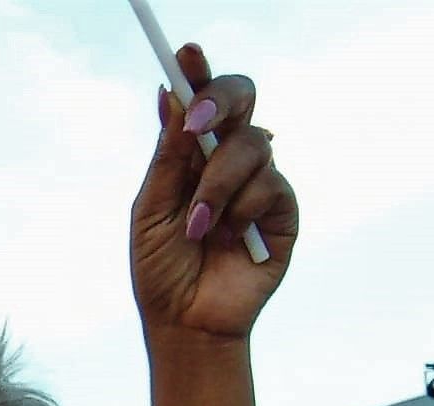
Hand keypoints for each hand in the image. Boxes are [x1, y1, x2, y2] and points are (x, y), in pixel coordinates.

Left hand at [130, 44, 296, 340]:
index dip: (198, 73)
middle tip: (197, 124)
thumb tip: (171, 96)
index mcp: (192, 155)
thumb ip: (167, 156)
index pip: (201, 102)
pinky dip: (243, 207)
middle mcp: (228, 160)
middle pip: (241, 98)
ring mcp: (258, 181)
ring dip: (218, 184)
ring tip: (197, 226)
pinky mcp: (282, 209)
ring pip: (252, 144)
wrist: (185, 323)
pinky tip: (229, 236)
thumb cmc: (161, 270)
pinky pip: (270, 182)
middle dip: (220, 102)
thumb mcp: (151, 210)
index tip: (185, 53)